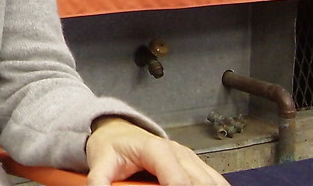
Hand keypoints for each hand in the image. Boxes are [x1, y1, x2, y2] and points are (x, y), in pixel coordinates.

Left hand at [85, 117, 228, 185]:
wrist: (117, 132)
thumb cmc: (111, 146)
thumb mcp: (100, 162)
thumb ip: (99, 180)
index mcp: (157, 150)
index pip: (178, 180)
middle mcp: (179, 152)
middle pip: (200, 182)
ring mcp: (190, 159)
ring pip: (213, 181)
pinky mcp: (195, 166)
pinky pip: (214, 180)